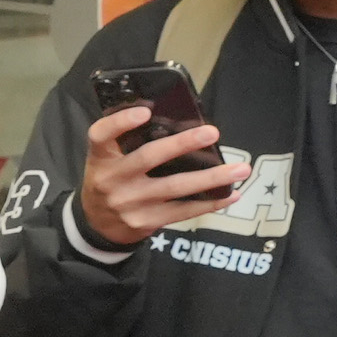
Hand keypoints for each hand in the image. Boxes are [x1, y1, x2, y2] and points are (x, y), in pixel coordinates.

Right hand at [78, 115, 250, 248]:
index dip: (121, 123)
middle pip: (148, 158)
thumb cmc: (110, 179)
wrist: (96, 224)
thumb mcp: (107, 159)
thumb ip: (127, 142)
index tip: (145, 112)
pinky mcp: (146, 221)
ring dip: (211, 178)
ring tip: (240, 169)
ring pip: (174, 187)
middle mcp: (112, 180)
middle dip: (182, 144)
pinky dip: (209, 203)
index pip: (101, 135)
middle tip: (211, 132)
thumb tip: (178, 122)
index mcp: (100, 157)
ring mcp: (130, 203)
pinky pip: (182, 211)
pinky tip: (230, 195)